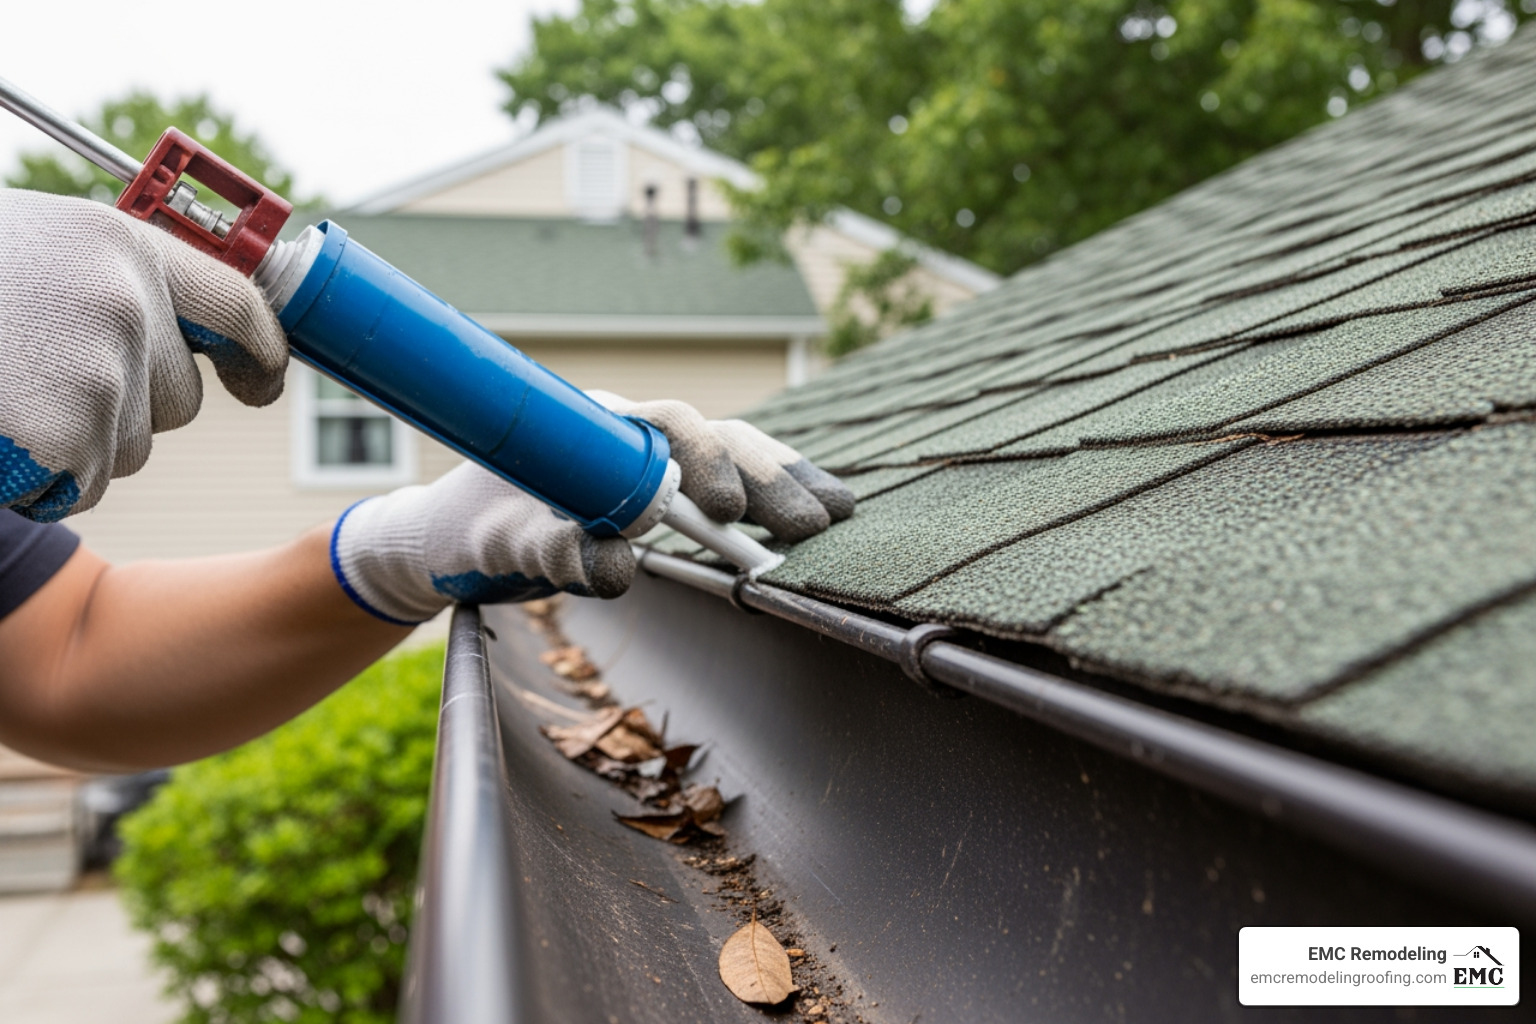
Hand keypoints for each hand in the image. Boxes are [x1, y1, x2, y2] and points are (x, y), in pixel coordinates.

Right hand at [0, 189, 287, 519]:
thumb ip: (115, 281)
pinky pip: (83, 484)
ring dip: (77, 442)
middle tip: (36, 374)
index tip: (263, 383)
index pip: (238, 306)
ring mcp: (100, 374)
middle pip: (181, 400)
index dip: (260, 353)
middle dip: (128, 406)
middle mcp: (127, 304)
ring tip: (2, 393)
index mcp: (123, 243)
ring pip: (131, 448)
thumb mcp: (37, 249)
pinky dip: (41, 478)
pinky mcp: (66, 438)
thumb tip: (206, 336)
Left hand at [330, 394, 854, 621]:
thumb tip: (622, 564)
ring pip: (732, 460)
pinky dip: (767, 503)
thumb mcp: (497, 543)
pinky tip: (806, 517)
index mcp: (594, 426)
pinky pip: (723, 492)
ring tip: (837, 513)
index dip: (705, 461)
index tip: (724, 510)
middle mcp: (631, 437)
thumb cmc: (464, 529)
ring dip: (783, 485)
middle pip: (718, 439)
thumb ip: (551, 550)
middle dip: (770, 476)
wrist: (445, 536)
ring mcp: (648, 466)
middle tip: (814, 523)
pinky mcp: (657, 499)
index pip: (669, 426)